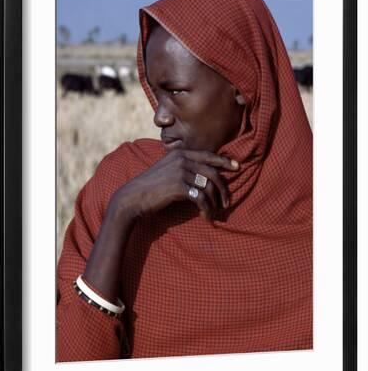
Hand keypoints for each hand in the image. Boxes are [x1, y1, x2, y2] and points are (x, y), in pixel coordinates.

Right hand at [112, 149, 238, 221]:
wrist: (133, 197)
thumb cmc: (150, 187)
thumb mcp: (166, 170)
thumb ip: (183, 167)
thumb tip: (205, 176)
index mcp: (179, 153)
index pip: (208, 155)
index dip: (225, 161)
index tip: (237, 167)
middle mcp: (181, 159)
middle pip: (213, 172)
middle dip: (223, 188)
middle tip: (227, 201)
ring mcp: (180, 171)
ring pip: (208, 186)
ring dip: (215, 202)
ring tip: (216, 212)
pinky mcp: (179, 186)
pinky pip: (201, 198)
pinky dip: (206, 209)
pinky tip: (206, 217)